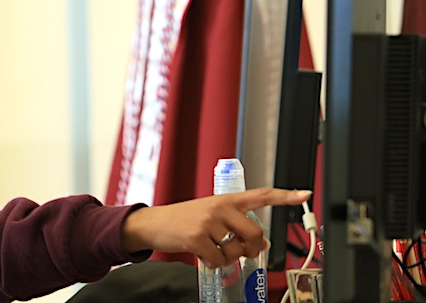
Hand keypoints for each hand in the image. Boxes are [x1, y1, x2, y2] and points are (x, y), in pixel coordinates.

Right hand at [120, 188, 311, 267]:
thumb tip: (260, 243)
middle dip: (252, 248)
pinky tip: (204, 255)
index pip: (261, 195)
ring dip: (229, 257)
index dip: (285, 196)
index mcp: (226, 199)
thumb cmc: (183, 220)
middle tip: (241, 250)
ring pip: (238, 249)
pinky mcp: (197, 237)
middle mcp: (219, 207)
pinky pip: (220, 259)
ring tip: (214, 250)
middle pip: (255, 233)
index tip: (304, 195)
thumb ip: (234, 223)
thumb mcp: (209, 214)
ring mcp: (208, 221)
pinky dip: (214, 263)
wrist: (153, 224)